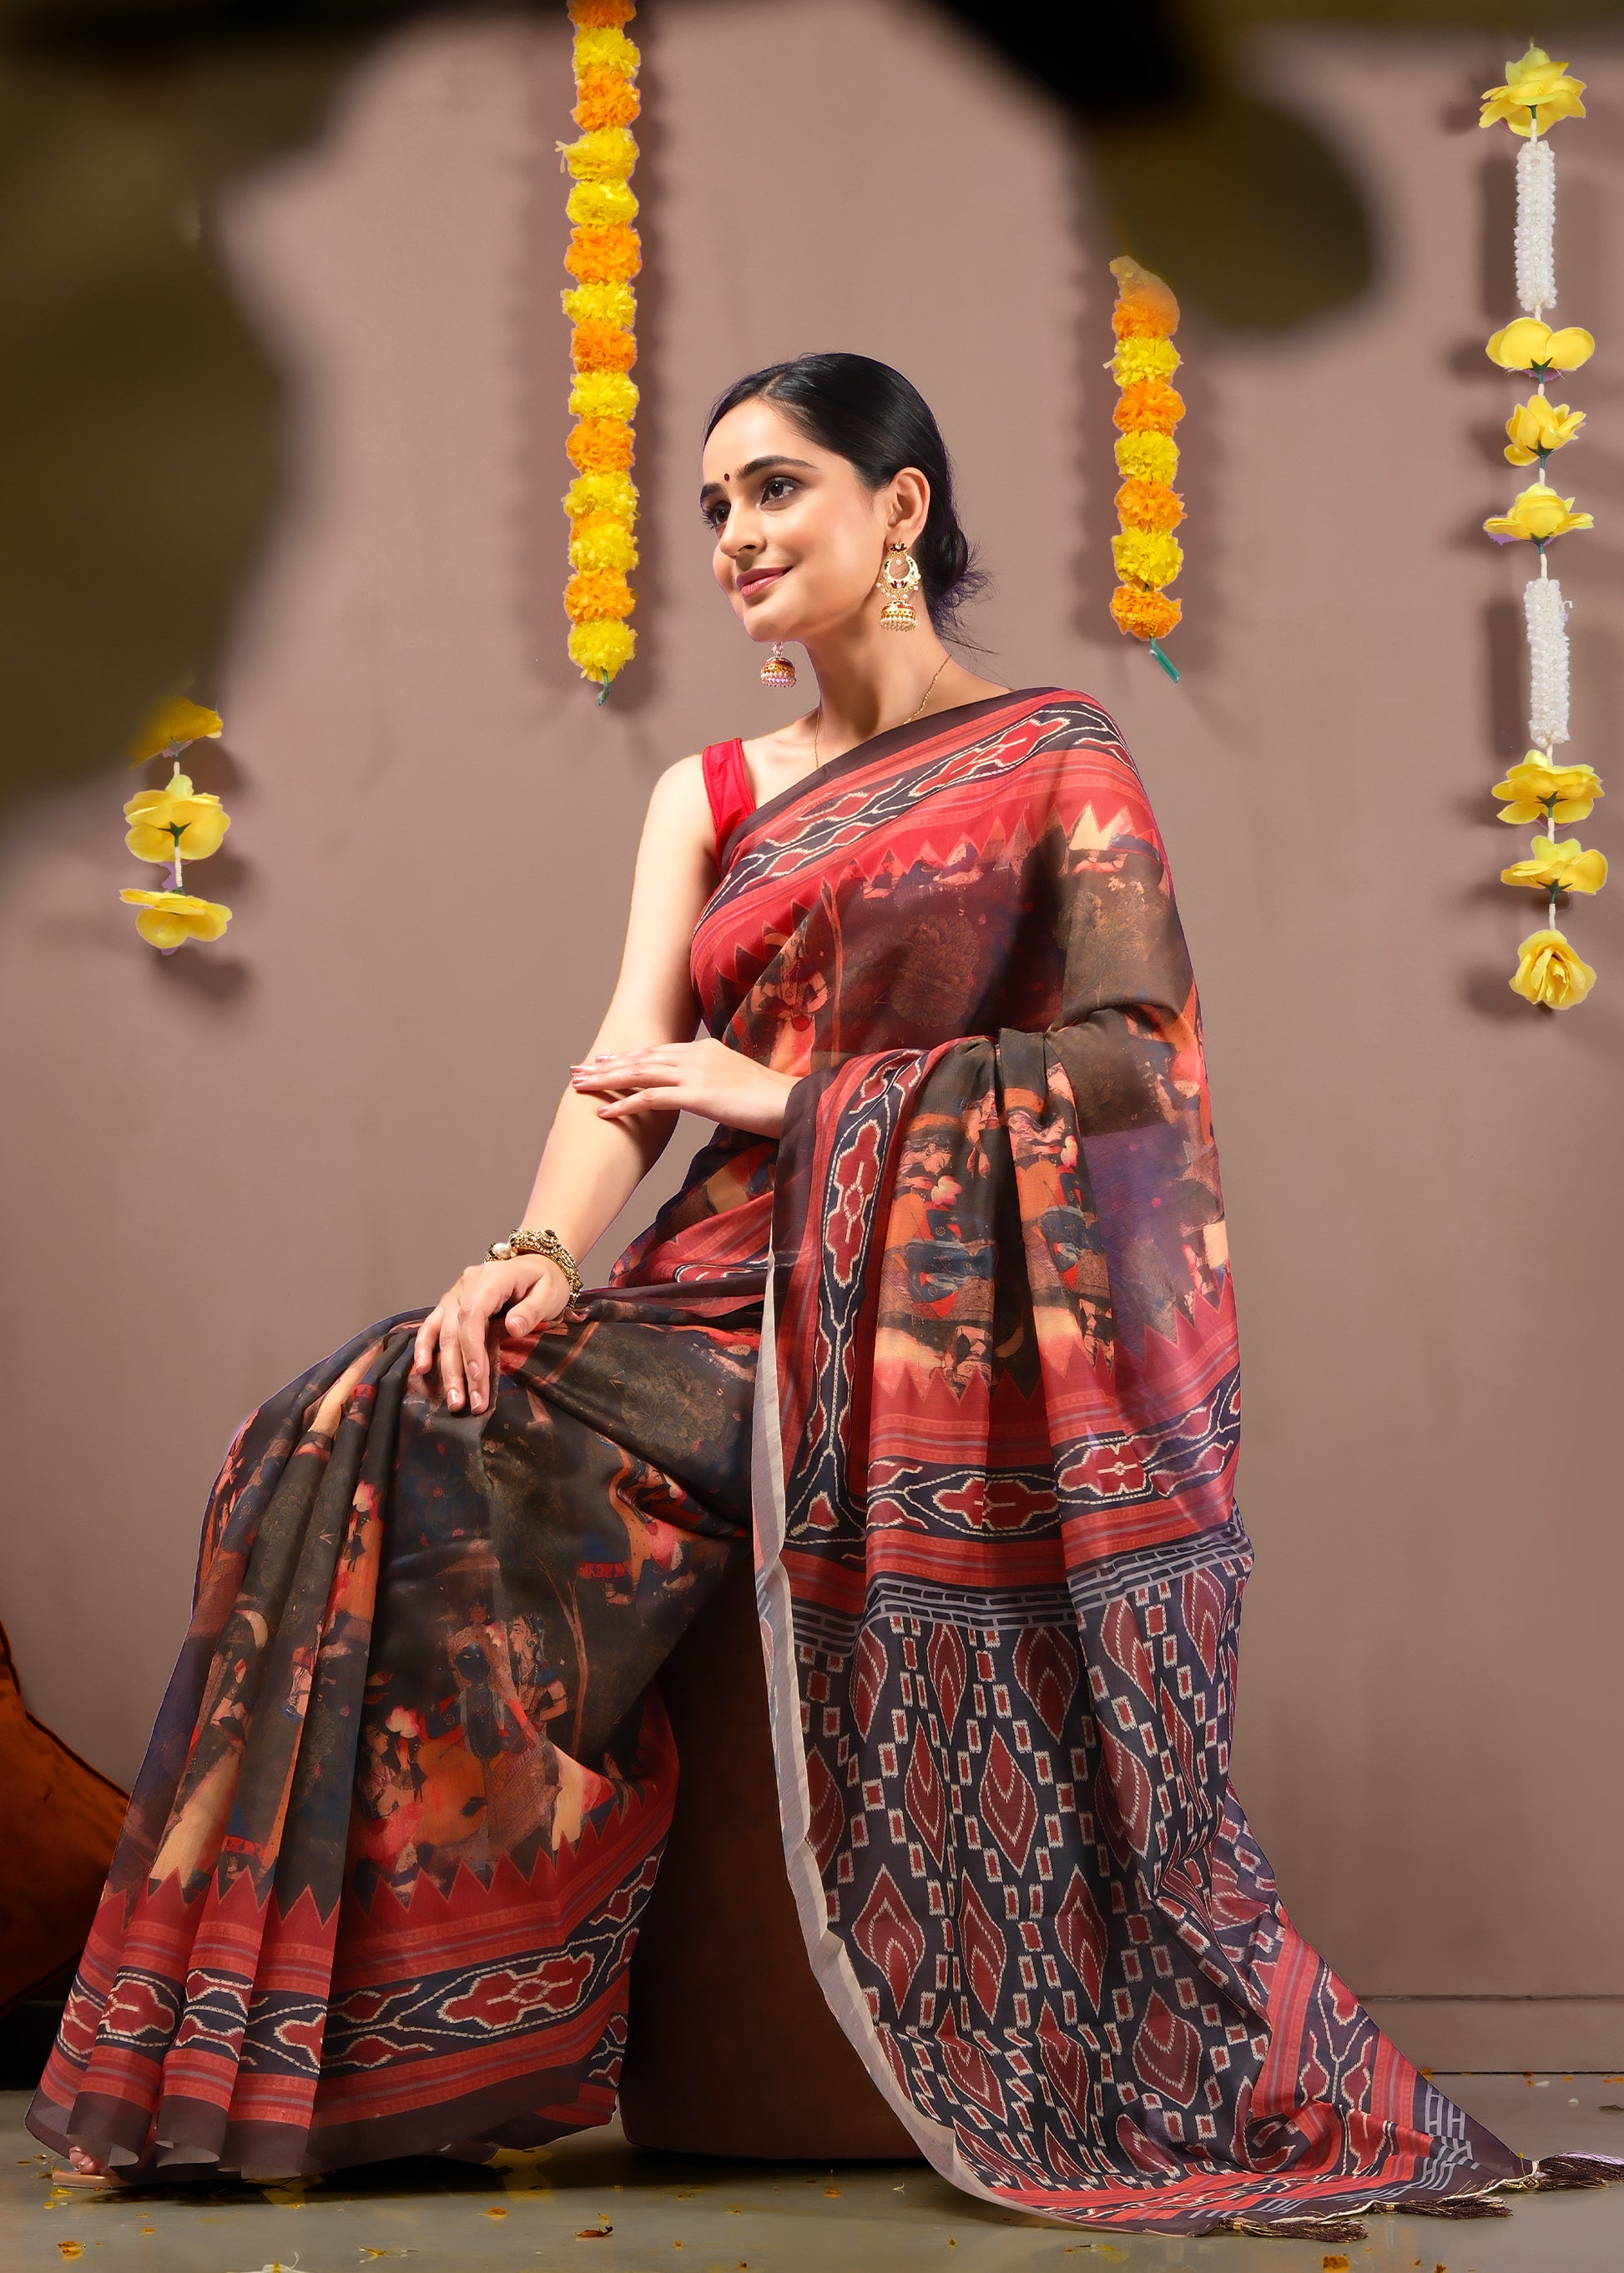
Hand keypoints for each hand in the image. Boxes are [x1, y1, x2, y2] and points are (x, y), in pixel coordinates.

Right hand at [410, 1255, 571, 1414]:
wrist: (538, 1266)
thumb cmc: (546, 1281)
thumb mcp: (549, 1292)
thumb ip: (532, 1309)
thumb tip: (513, 1328)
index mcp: (492, 1278)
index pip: (473, 1314)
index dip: (473, 1347)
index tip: (478, 1376)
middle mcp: (467, 1284)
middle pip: (455, 1329)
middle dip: (459, 1369)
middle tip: (467, 1403)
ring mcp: (455, 1294)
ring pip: (442, 1332)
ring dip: (445, 1367)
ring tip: (453, 1400)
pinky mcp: (450, 1305)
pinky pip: (432, 1325)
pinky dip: (425, 1347)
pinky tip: (422, 1369)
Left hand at [570, 1036, 798, 1137]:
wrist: (795, 1104)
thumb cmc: (773, 1101)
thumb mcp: (739, 1085)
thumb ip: (716, 1083)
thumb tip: (705, 1094)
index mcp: (706, 1050)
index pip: (658, 1051)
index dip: (628, 1056)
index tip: (604, 1060)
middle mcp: (697, 1055)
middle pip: (642, 1058)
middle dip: (607, 1064)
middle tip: (579, 1070)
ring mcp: (696, 1073)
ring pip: (640, 1073)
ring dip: (607, 1080)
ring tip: (580, 1087)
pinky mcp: (698, 1095)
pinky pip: (651, 1098)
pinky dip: (624, 1105)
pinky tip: (603, 1113)